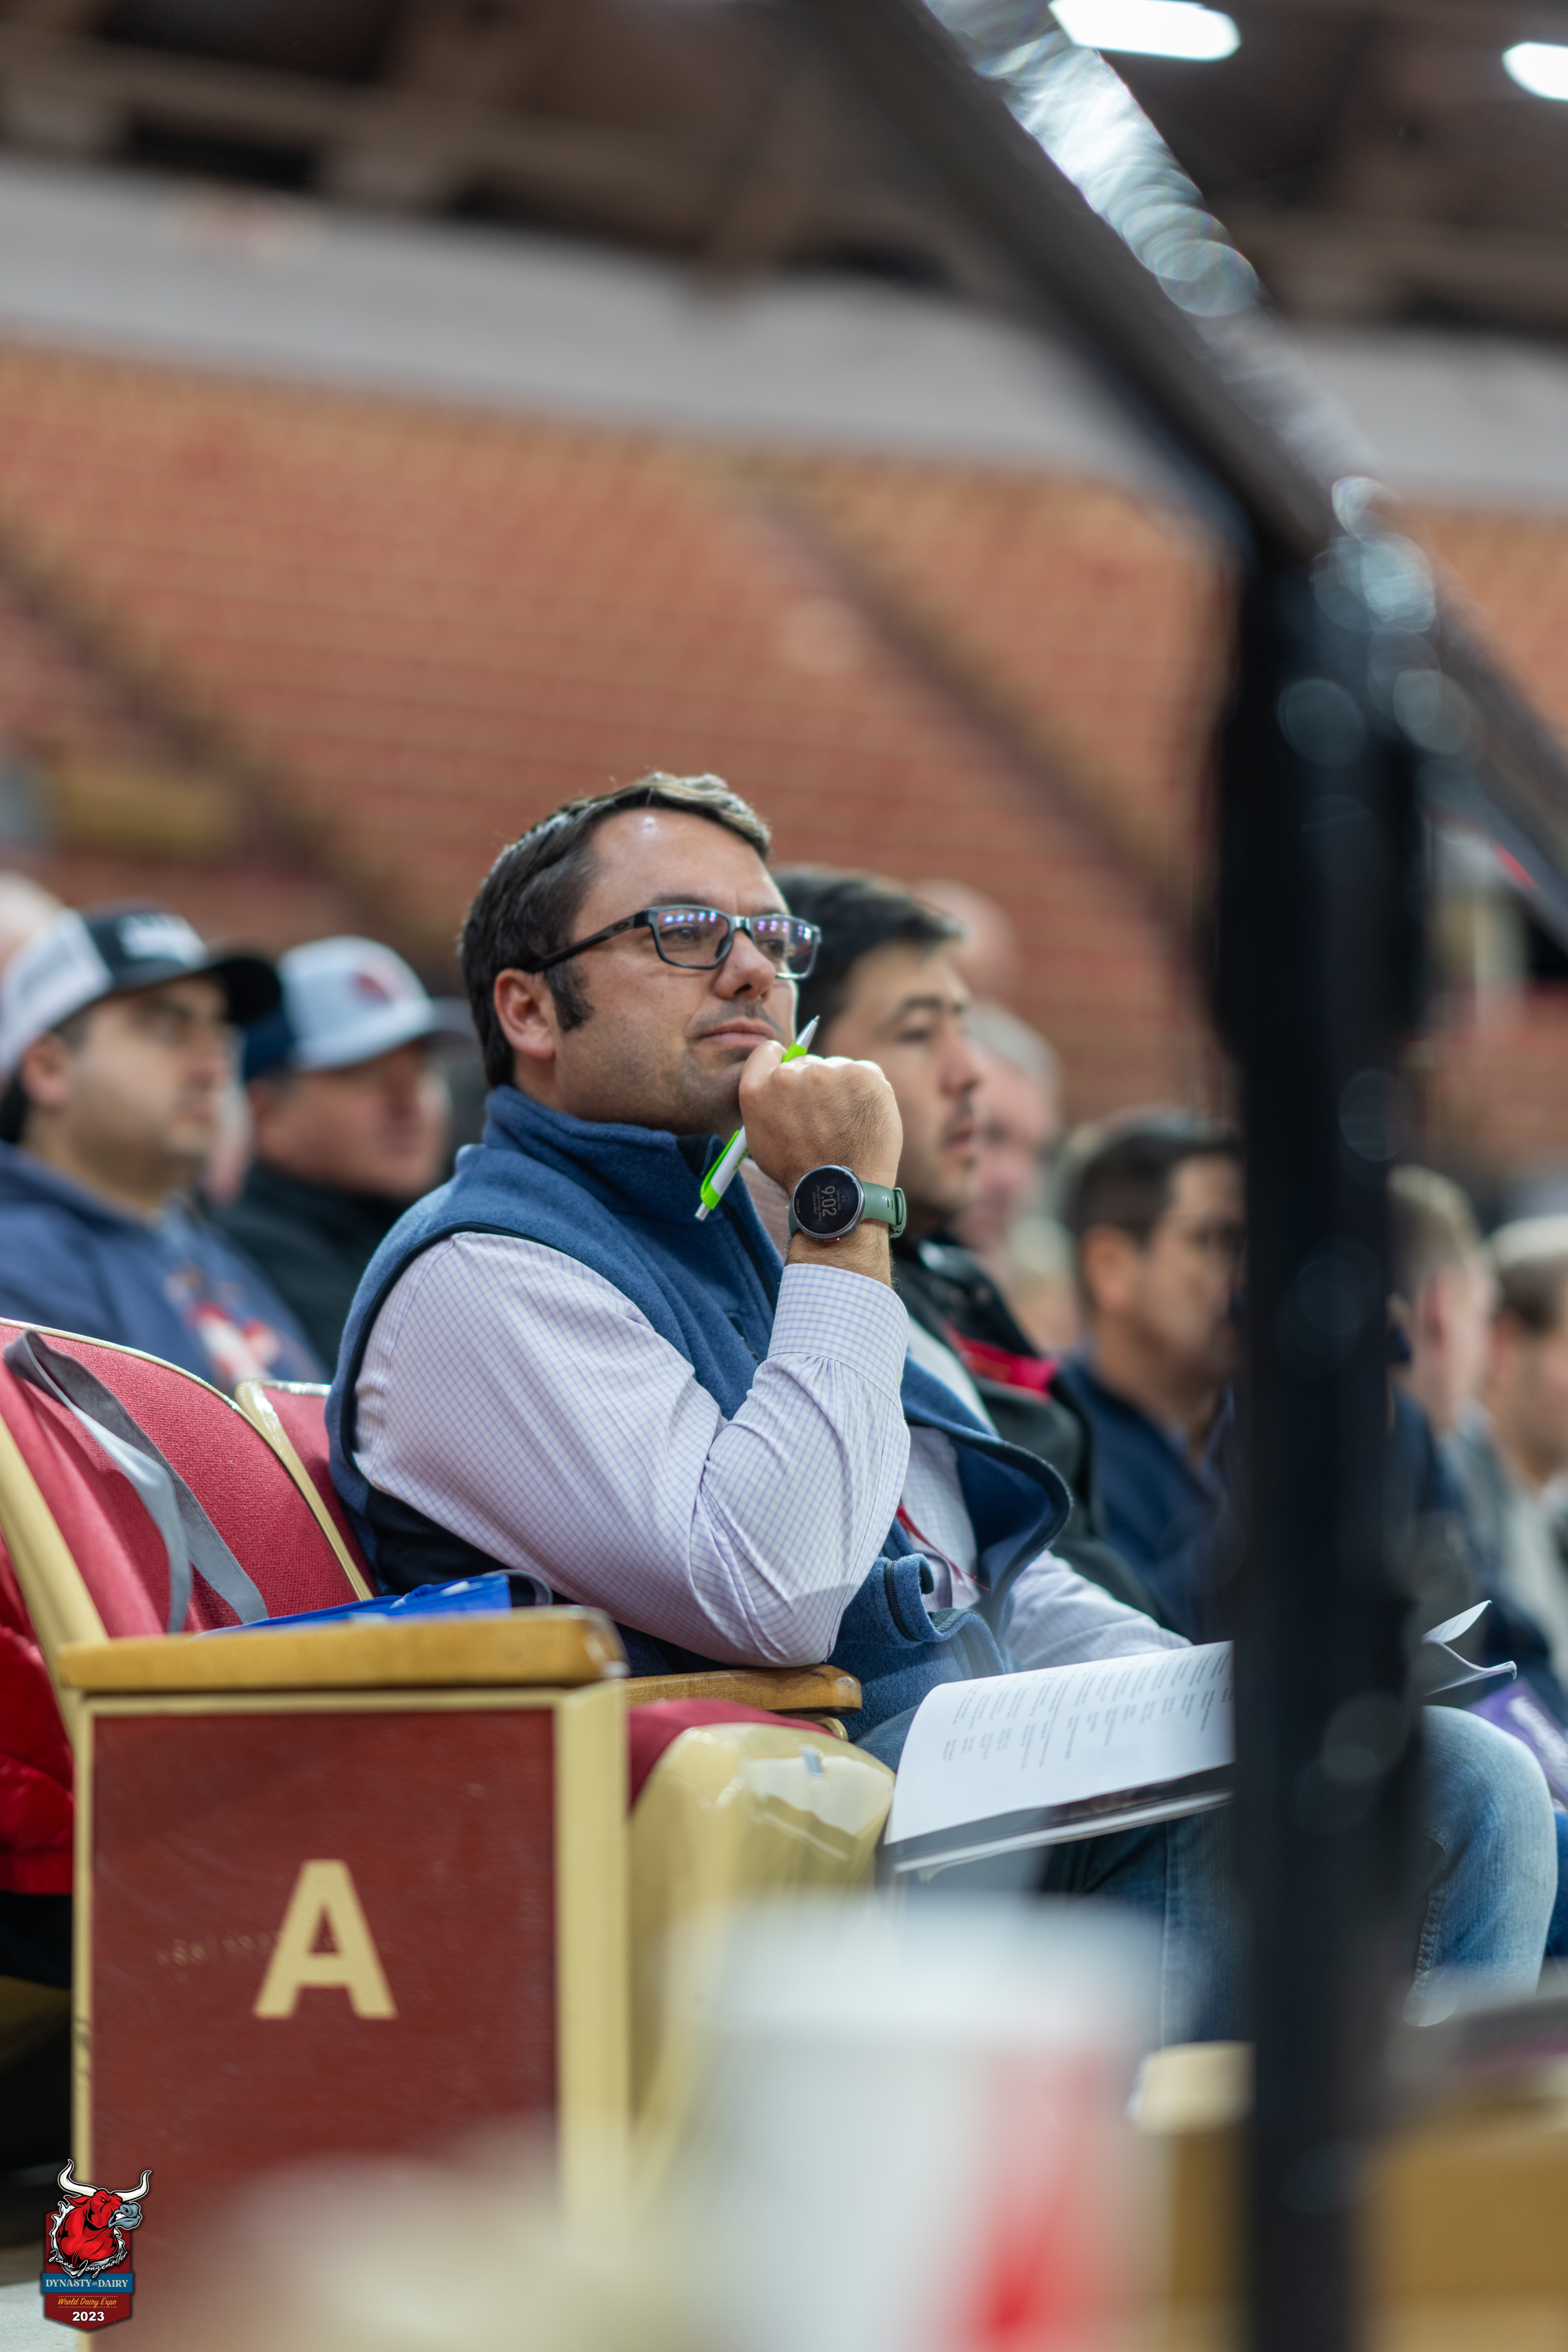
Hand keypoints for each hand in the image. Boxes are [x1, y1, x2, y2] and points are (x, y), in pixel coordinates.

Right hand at [738, 1042, 901, 1199]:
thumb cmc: (802, 1170)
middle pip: (807, 1062)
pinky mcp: (861, 1074)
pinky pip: (866, 1072)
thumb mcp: (762, 1139)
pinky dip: (867, 1091)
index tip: (794, 1078)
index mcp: (757, 1089)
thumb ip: (766, 1102)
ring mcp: (826, 1072)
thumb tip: (778, 1080)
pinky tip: (864, 1119)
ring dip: (842, 1088)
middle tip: (825, 1118)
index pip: (767, 1052)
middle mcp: (788, 1075)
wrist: (841, 1190)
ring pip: (837, 1068)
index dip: (780, 1062)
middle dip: (815, 1085)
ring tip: (846, 1125)